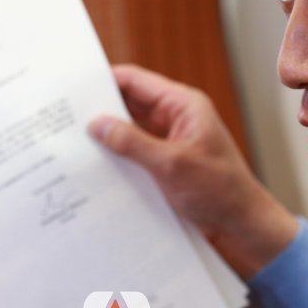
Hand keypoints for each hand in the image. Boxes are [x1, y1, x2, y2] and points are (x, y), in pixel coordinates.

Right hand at [88, 64, 298, 277]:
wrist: (243, 227)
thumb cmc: (221, 192)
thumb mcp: (172, 165)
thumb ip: (132, 143)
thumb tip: (97, 124)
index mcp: (183, 105)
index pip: (136, 81)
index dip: (105, 81)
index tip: (74, 87)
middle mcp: (174, 118)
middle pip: (129, 104)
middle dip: (101, 110)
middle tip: (65, 117)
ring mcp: (169, 141)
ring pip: (129, 129)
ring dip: (107, 136)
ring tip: (74, 141)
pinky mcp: (164, 164)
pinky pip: (134, 152)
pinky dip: (117, 156)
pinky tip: (95, 164)